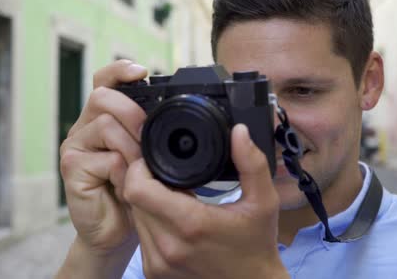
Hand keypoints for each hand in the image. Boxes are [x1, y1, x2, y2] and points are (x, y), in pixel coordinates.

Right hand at [59, 59, 146, 256]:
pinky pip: (105, 158)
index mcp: (101, 118)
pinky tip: (126, 185)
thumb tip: (171, 113)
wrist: (116, 231)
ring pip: (106, 126)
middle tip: (150, 138)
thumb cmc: (134, 192)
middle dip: (134, 113)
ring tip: (141, 169)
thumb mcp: (146, 157)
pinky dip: (124, 172)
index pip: (104, 81)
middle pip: (103, 97)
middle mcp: (84, 127)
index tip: (141, 72)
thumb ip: (148, 134)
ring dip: (133, 147)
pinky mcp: (71, 168)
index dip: (119, 71)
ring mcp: (74, 146)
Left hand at [124, 124, 289, 278]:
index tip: (156, 159)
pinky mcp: (154, 272)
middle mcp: (167, 247)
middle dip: (144, 181)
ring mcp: (158, 263)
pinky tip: (172, 217)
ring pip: (135, 217)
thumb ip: (251, 164)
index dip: (140, 167)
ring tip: (172, 195)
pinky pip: (140, 236)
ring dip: (146, 202)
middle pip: (133, 200)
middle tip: (167, 174)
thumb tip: (239, 132)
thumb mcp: (263, 202)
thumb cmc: (257, 246)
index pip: (138, 188)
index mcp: (190, 224)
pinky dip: (150, 222)